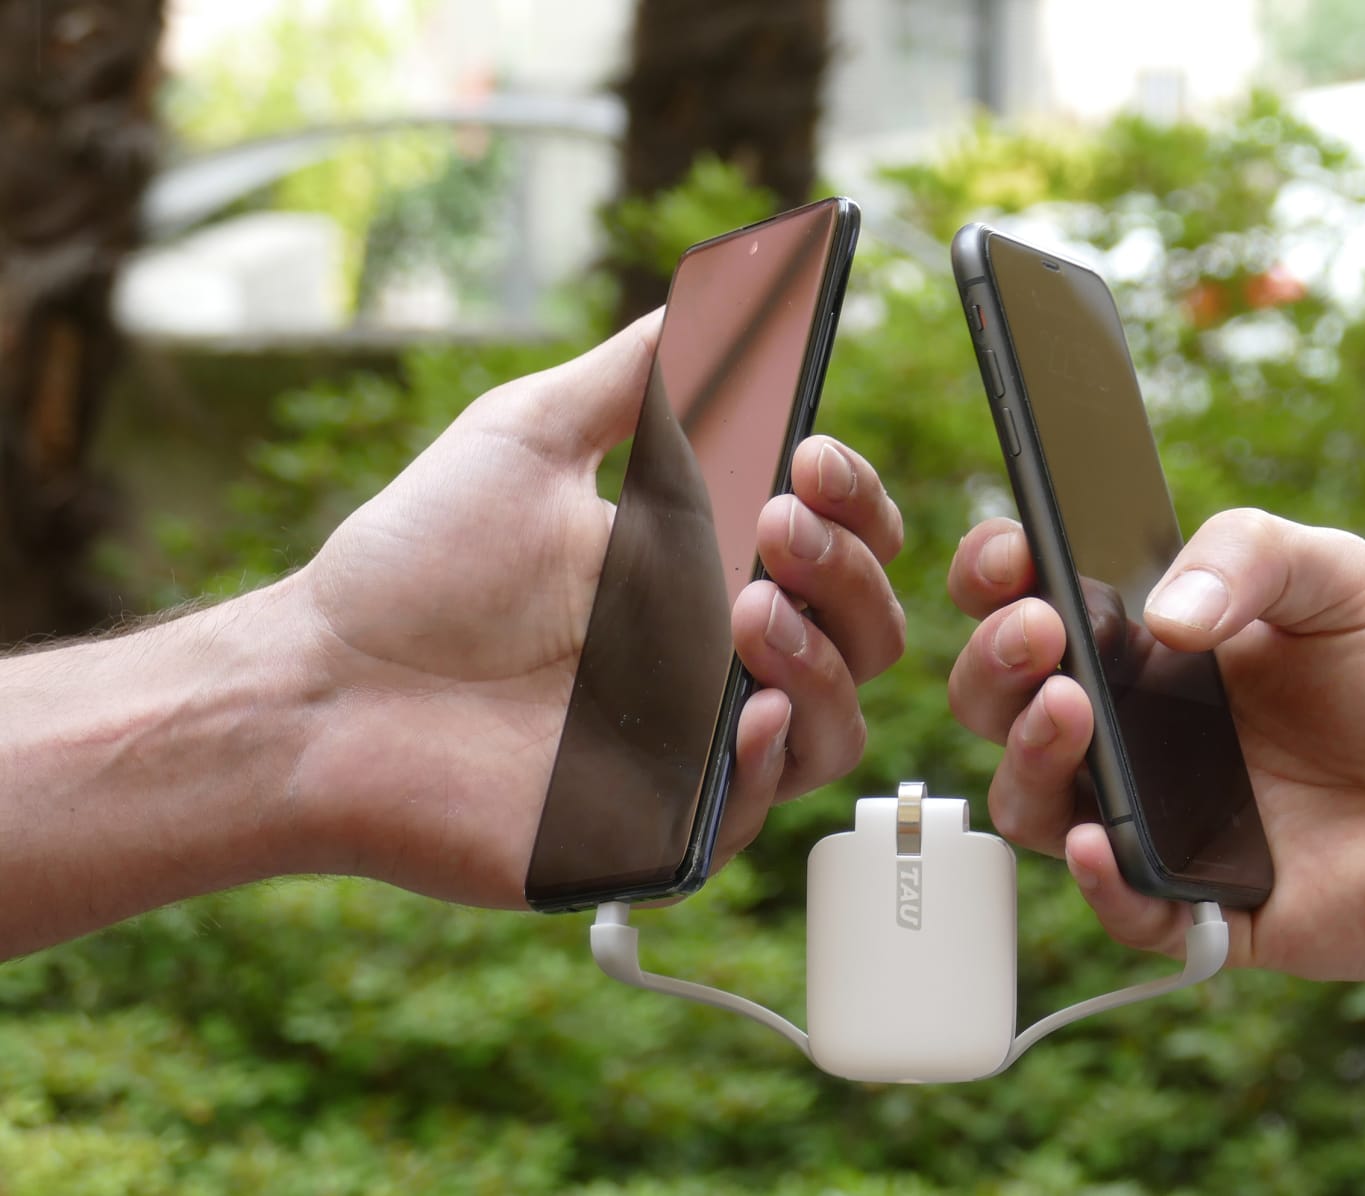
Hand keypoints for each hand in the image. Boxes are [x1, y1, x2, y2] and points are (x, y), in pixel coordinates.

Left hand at [283, 313, 904, 905]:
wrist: (319, 684)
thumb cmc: (413, 566)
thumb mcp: (530, 438)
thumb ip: (635, 375)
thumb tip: (723, 293)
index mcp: (705, 573)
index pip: (838, 547)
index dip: (855, 502)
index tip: (809, 456)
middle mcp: (716, 664)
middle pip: (864, 634)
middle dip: (851, 570)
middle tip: (779, 520)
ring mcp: (694, 751)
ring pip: (835, 729)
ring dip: (826, 661)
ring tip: (754, 606)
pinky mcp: (657, 829)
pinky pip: (760, 810)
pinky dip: (773, 756)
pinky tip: (744, 707)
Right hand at [946, 508, 1364, 980]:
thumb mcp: (1342, 577)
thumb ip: (1249, 555)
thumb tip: (1158, 615)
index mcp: (1145, 646)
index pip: (1031, 603)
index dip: (996, 577)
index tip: (1009, 555)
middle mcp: (1128, 734)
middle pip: (1001, 704)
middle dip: (992, 661)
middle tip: (1039, 629)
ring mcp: (1151, 819)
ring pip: (1032, 805)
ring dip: (1026, 756)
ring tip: (1068, 712)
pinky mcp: (1194, 905)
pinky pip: (1119, 904)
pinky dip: (1098, 879)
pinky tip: (1104, 837)